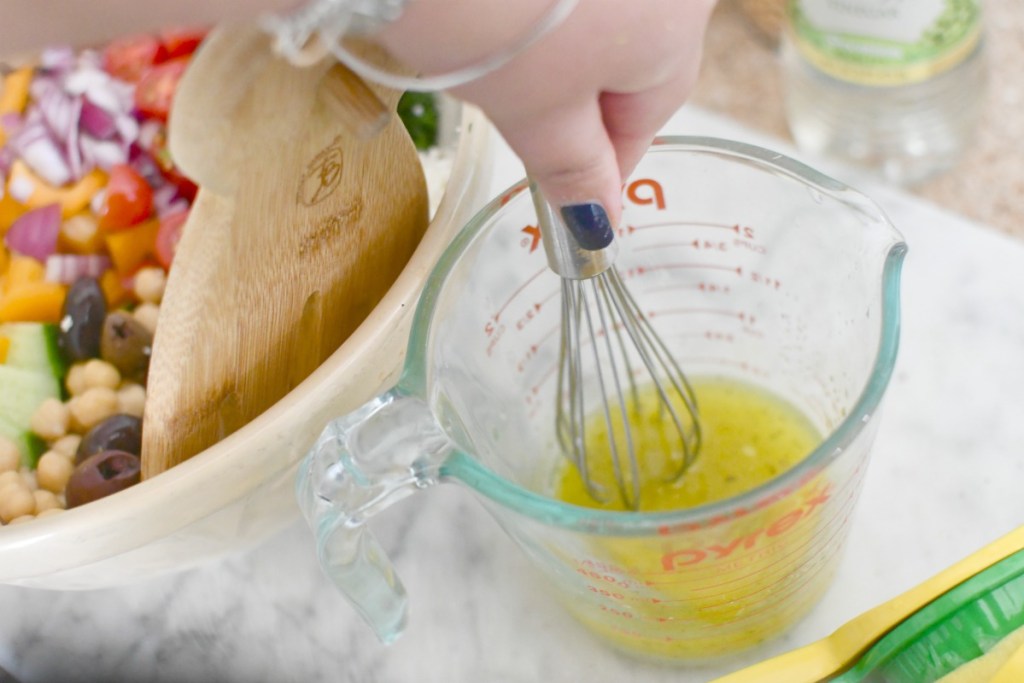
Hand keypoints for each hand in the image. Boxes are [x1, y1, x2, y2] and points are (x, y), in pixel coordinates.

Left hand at [379, 0, 717, 227]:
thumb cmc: (489, 14)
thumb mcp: (531, 110)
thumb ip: (574, 169)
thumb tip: (602, 226)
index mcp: (675, 31)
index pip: (647, 121)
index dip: (603, 164)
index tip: (571, 193)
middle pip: (631, 56)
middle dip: (578, 96)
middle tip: (519, 113)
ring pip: (603, 12)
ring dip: (559, 41)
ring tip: (496, 41)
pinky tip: (502, 0)